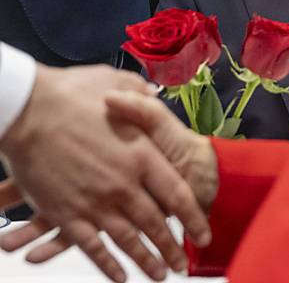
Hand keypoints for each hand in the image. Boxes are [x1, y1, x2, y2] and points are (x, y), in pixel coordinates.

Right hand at [0, 64, 210, 281]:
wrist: (26, 108)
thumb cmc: (70, 93)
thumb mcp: (118, 84)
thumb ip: (140, 97)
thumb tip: (153, 93)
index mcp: (143, 156)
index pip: (178, 196)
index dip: (194, 219)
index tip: (204, 235)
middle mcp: (125, 184)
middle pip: (156, 225)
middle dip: (172, 248)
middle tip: (182, 265)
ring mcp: (96, 201)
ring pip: (128, 241)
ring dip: (146, 261)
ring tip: (160, 275)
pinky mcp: (66, 212)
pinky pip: (92, 247)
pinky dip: (108, 265)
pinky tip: (120, 277)